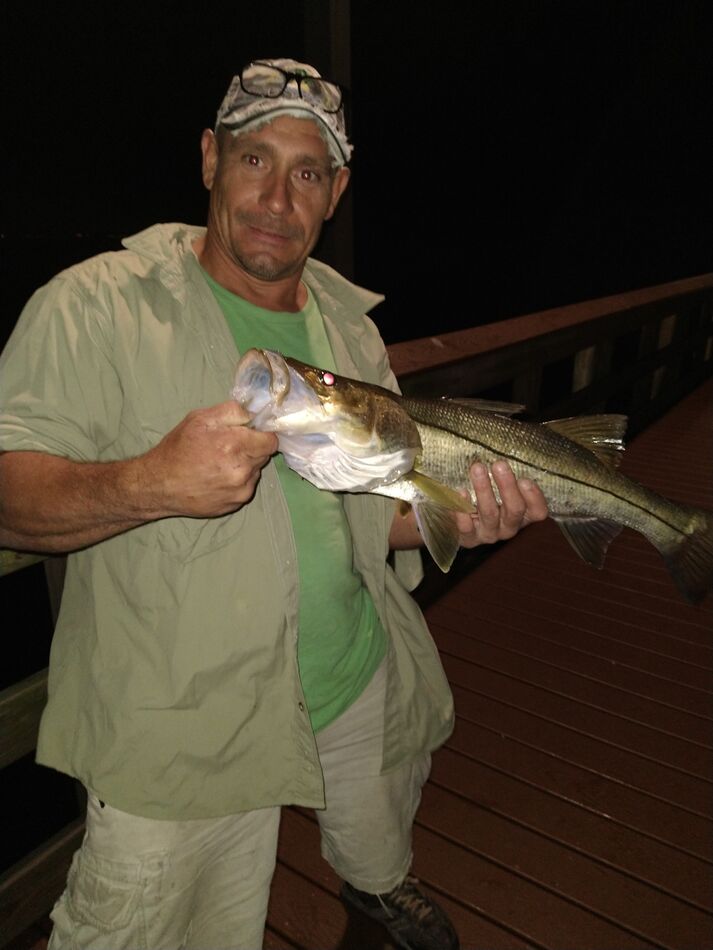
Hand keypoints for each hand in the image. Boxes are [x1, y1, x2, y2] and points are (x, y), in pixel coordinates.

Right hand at [140, 401, 277, 517]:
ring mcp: (240, 490)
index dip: (262, 434)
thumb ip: (232, 411)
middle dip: (251, 448)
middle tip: (229, 447)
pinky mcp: (235, 504)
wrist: (159, 485)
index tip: (250, 434)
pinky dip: (237, 482)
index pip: (271, 440)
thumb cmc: (178, 448)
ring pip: (255, 472)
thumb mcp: (200, 418)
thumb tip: (254, 413)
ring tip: (219, 464)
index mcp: (235, 444)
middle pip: (263, 455)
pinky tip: (217, 478)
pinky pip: (246, 487)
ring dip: (245, 466)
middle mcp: (242, 470)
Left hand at [455, 460, 547, 548]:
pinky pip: (466, 527)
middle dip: (507, 486)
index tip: (525, 479)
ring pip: (490, 514)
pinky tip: (460, 492)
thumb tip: (506, 446)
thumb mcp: (498, 487)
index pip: (538, 511)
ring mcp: (488, 534)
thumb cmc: (482, 495)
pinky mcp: (468, 538)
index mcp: (522, 514)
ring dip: (484, 490)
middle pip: (514, 510)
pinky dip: (462, 510)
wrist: (455, 519)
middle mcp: (508, 526)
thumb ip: (506, 474)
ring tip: (477, 468)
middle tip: (499, 465)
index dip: (534, 498)